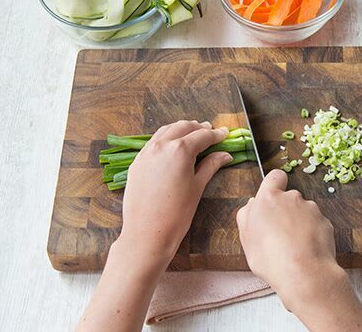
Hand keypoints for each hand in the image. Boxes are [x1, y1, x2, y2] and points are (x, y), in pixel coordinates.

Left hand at [117, 120, 231, 264]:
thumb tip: (224, 155)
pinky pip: (153, 141)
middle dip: (199, 128)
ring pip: (166, 130)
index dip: (216, 135)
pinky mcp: (137, 162)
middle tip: (211, 132)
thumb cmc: (176, 214)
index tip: (225, 134)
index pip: (202, 136)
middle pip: (183, 127)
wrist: (147, 233)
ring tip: (193, 135)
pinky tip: (173, 146)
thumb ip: (211, 166)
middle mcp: (161, 145)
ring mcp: (146, 152)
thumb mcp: (197, 187)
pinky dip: (166, 138)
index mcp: (180, 150)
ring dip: (181, 129)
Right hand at [236, 169, 338, 306]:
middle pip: (288, 198)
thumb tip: (252, 205)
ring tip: (293, 246)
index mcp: (269, 198)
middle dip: (285, 211)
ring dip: (299, 223)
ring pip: (303, 211)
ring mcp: (311, 209)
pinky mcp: (325, 222)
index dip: (274, 184)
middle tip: (279, 233)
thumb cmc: (271, 259)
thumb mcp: (246, 239)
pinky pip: (316, 224)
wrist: (304, 274)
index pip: (274, 176)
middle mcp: (292, 198)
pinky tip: (306, 250)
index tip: (272, 198)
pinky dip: (312, 233)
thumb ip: (247, 216)